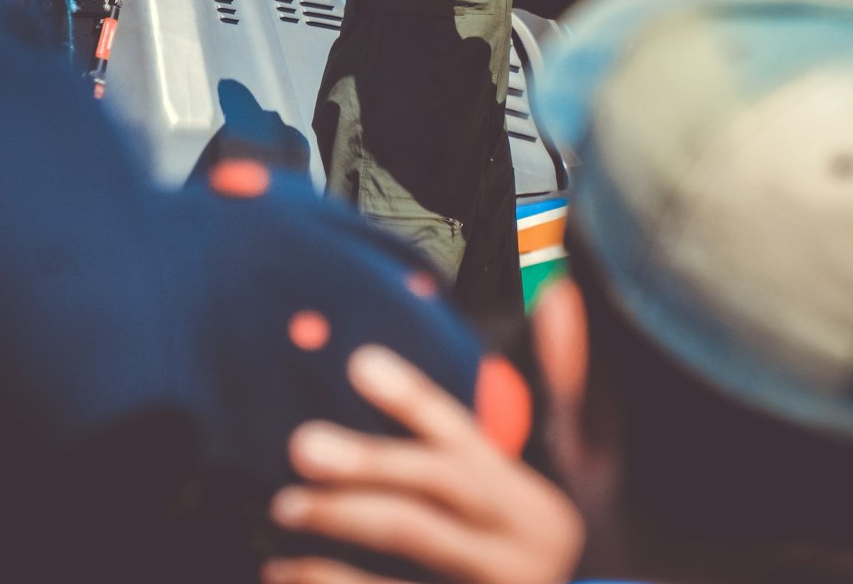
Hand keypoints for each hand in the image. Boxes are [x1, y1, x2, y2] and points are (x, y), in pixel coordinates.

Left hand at [260, 344, 582, 583]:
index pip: (466, 436)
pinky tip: (284, 572)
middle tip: (303, 444)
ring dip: (344, 521)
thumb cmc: (529, 560)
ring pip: (415, 546)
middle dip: (369, 463)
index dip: (413, 398)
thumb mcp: (568, 485)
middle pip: (439, 489)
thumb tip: (557, 297)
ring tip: (285, 506)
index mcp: (529, 499)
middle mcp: (521, 544)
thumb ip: (557, 389)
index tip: (360, 363)